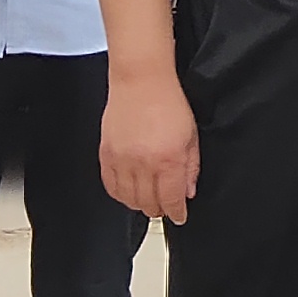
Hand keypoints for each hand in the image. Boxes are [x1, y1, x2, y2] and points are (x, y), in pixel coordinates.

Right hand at [101, 72, 200, 223]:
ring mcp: (122, 160)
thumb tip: (188, 192)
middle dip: (160, 209)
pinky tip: (128, 192)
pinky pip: (110, 185)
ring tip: (148, 200)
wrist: (140, 80)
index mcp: (168, 160)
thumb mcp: (191, 135)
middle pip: (149, 204)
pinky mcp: (106, 154)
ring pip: (128, 199)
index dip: (177, 213)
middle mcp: (143, 164)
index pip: (171, 200)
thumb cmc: (168, 101)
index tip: (179, 216)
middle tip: (165, 207)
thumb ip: (191, 167)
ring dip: (140, 204)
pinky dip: (120, 194)